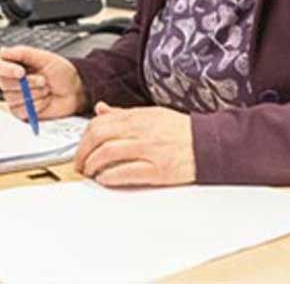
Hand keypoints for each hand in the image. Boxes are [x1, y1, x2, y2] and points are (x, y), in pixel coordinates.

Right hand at [0, 46, 86, 120]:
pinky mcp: (22, 112)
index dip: (6, 69)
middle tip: (43, 80)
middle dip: (28, 83)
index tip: (20, 71)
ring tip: (45, 90)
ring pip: (13, 98)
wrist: (75, 91)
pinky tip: (44, 100)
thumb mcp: (44, 57)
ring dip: (34, 94)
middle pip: (4, 84)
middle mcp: (12, 81)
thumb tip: (3, 51)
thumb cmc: (61, 73)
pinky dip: (36, 105)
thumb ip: (22, 53)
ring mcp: (16, 97)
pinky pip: (21, 110)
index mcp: (13, 64)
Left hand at [74, 102, 195, 186]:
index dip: (84, 137)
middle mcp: (140, 131)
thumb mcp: (150, 114)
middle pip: (99, 137)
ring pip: (109, 153)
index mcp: (136, 117)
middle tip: (79, 163)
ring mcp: (149, 150)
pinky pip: (127, 172)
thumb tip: (101, 109)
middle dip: (83, 152)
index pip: (99, 122)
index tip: (81, 147)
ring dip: (93, 165)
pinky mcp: (158, 169)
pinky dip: (110, 177)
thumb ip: (123, 113)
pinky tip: (105, 179)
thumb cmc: (180, 130)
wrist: (209, 144)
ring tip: (90, 172)